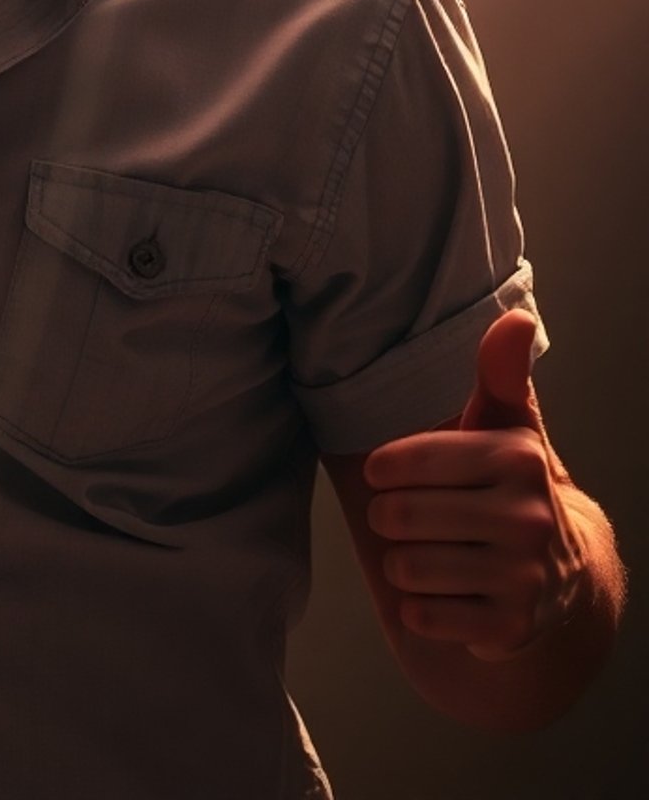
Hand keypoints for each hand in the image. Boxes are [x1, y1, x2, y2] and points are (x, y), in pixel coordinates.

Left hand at [362, 310, 586, 659]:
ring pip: (408, 568)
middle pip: (400, 518)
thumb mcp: (505, 426)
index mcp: (518, 458)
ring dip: (402, 565)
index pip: (407, 461)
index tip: (383, 472)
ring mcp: (524, 577)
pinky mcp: (512, 628)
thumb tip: (516, 316)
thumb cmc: (507, 486)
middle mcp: (528, 517)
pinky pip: (425, 615)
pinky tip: (445, 593)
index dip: (382, 469)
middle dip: (390, 520)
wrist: (562, 577)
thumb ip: (499, 375)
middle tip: (406, 519)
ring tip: (427, 554)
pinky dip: (421, 608)